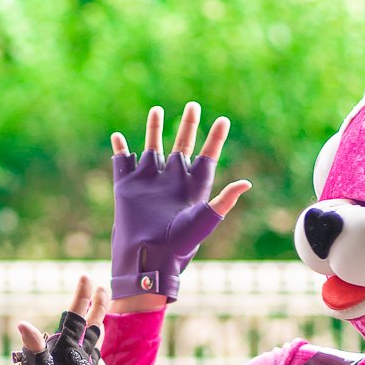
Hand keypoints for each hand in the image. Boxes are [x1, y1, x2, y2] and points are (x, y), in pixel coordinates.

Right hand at [108, 102, 250, 311]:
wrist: (147, 259)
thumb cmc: (178, 246)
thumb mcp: (204, 221)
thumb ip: (224, 202)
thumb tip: (246, 184)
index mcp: (193, 186)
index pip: (208, 156)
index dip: (215, 138)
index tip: (223, 120)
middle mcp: (172, 180)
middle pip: (183, 145)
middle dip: (188, 125)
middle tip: (193, 105)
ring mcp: (149, 182)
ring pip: (152, 147)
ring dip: (154, 129)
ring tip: (156, 110)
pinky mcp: (126, 187)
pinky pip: (122, 162)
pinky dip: (119, 149)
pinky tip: (118, 137)